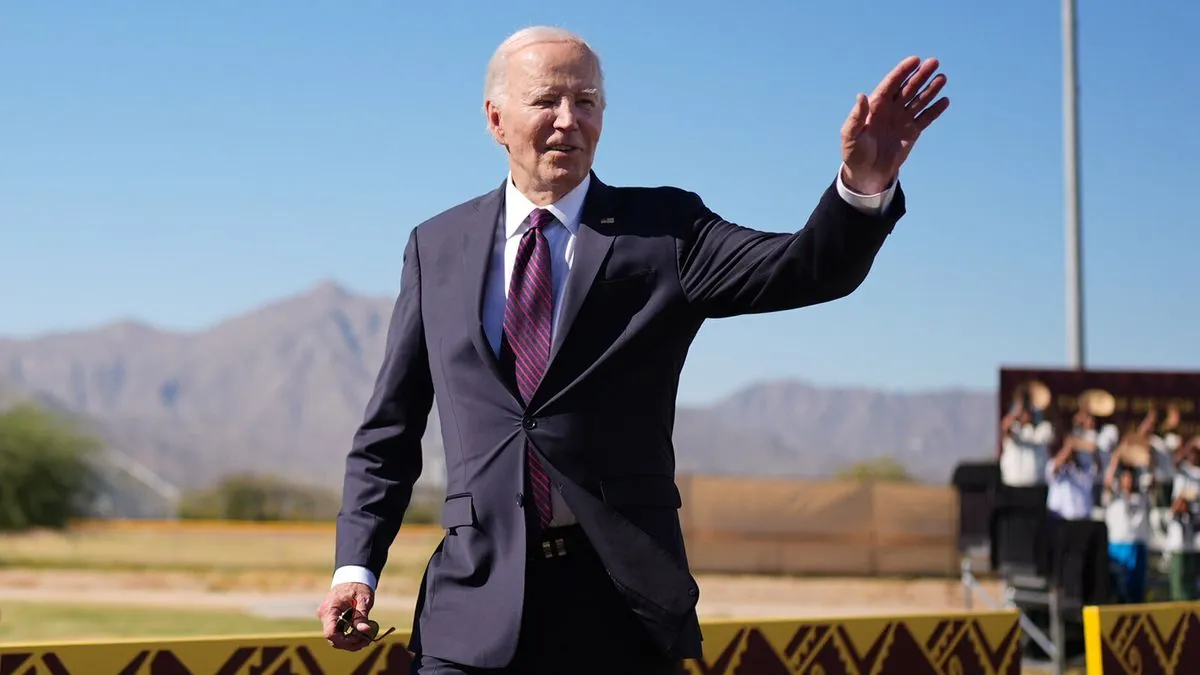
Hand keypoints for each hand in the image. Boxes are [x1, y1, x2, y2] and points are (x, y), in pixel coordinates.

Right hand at [317, 582, 374, 650]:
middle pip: (333, 639)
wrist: (352, 576)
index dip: (344, 641)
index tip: (360, 639)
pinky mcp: (331, 619)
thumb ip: (362, 616)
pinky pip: (338, 633)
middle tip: (368, 640)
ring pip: (336, 638)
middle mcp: (324, 615)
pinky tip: (361, 634)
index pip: (330, 633)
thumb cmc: (358, 585)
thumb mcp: (363, 599)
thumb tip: (365, 631)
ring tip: (367, 637)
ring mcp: (327, 618)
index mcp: (329, 609)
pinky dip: (349, 636)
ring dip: (351, 642)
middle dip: (350, 643)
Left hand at [841, 56, 949, 193]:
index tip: (914, 60)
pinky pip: (925, 118)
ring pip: (919, 100)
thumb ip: (856, 117)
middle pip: (908, 88)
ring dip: (930, 89)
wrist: (866, 174)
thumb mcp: (850, 136)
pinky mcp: (912, 132)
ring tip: (942, 78)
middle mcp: (890, 109)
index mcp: (875, 106)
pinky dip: (934, 110)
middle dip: (920, 75)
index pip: (890, 84)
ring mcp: (902, 119)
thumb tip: (861, 96)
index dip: (902, 72)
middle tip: (934, 62)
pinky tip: (944, 101)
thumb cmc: (854, 154)